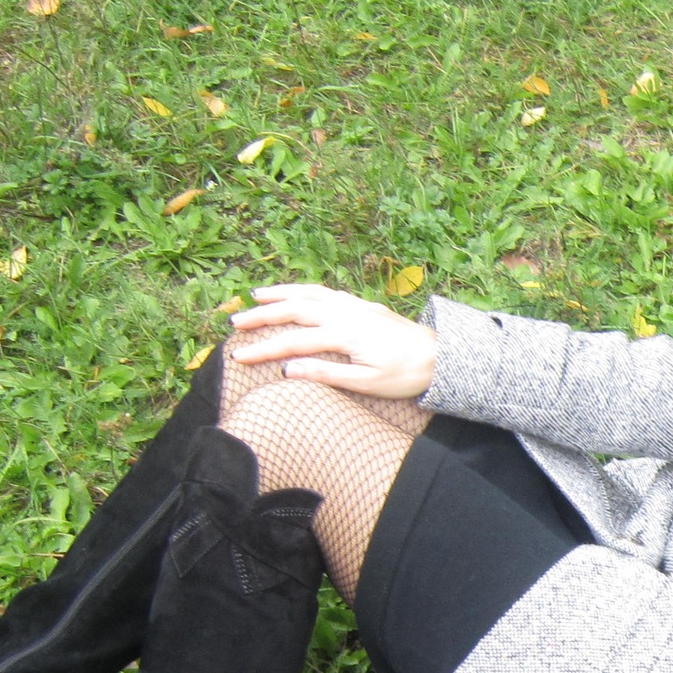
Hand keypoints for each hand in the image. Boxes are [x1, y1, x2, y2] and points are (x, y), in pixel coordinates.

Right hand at [226, 283, 438, 399]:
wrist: (439, 356)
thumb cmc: (404, 374)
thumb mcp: (366, 383)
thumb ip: (326, 374)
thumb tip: (288, 369)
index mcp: (342, 335)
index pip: (292, 342)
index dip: (262, 350)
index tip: (237, 357)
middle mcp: (344, 314)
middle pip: (293, 310)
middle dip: (261, 316)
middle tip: (234, 324)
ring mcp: (353, 306)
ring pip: (308, 294)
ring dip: (279, 294)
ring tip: (255, 297)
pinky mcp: (361, 305)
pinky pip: (325, 291)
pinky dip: (303, 289)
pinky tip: (294, 293)